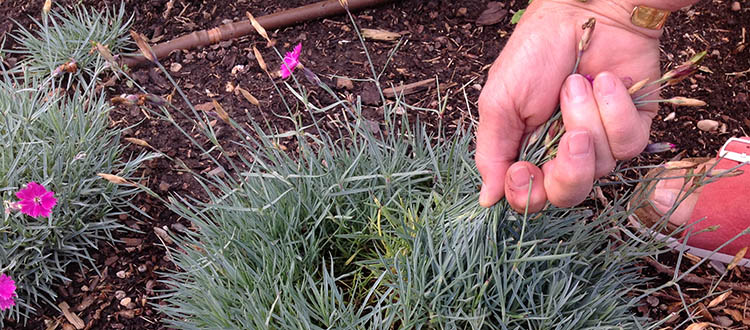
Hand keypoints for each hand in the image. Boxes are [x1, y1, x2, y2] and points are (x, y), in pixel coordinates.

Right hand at [476, 0, 694, 211]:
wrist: (584, 11)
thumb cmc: (535, 50)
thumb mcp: (499, 102)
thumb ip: (492, 153)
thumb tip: (486, 199)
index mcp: (527, 150)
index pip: (528, 197)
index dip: (526, 194)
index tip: (521, 168)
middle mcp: (563, 152)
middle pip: (568, 194)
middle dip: (569, 171)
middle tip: (569, 137)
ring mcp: (600, 141)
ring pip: (600, 167)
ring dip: (586, 120)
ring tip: (577, 84)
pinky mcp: (633, 126)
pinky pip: (629, 144)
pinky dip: (615, 111)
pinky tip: (605, 81)